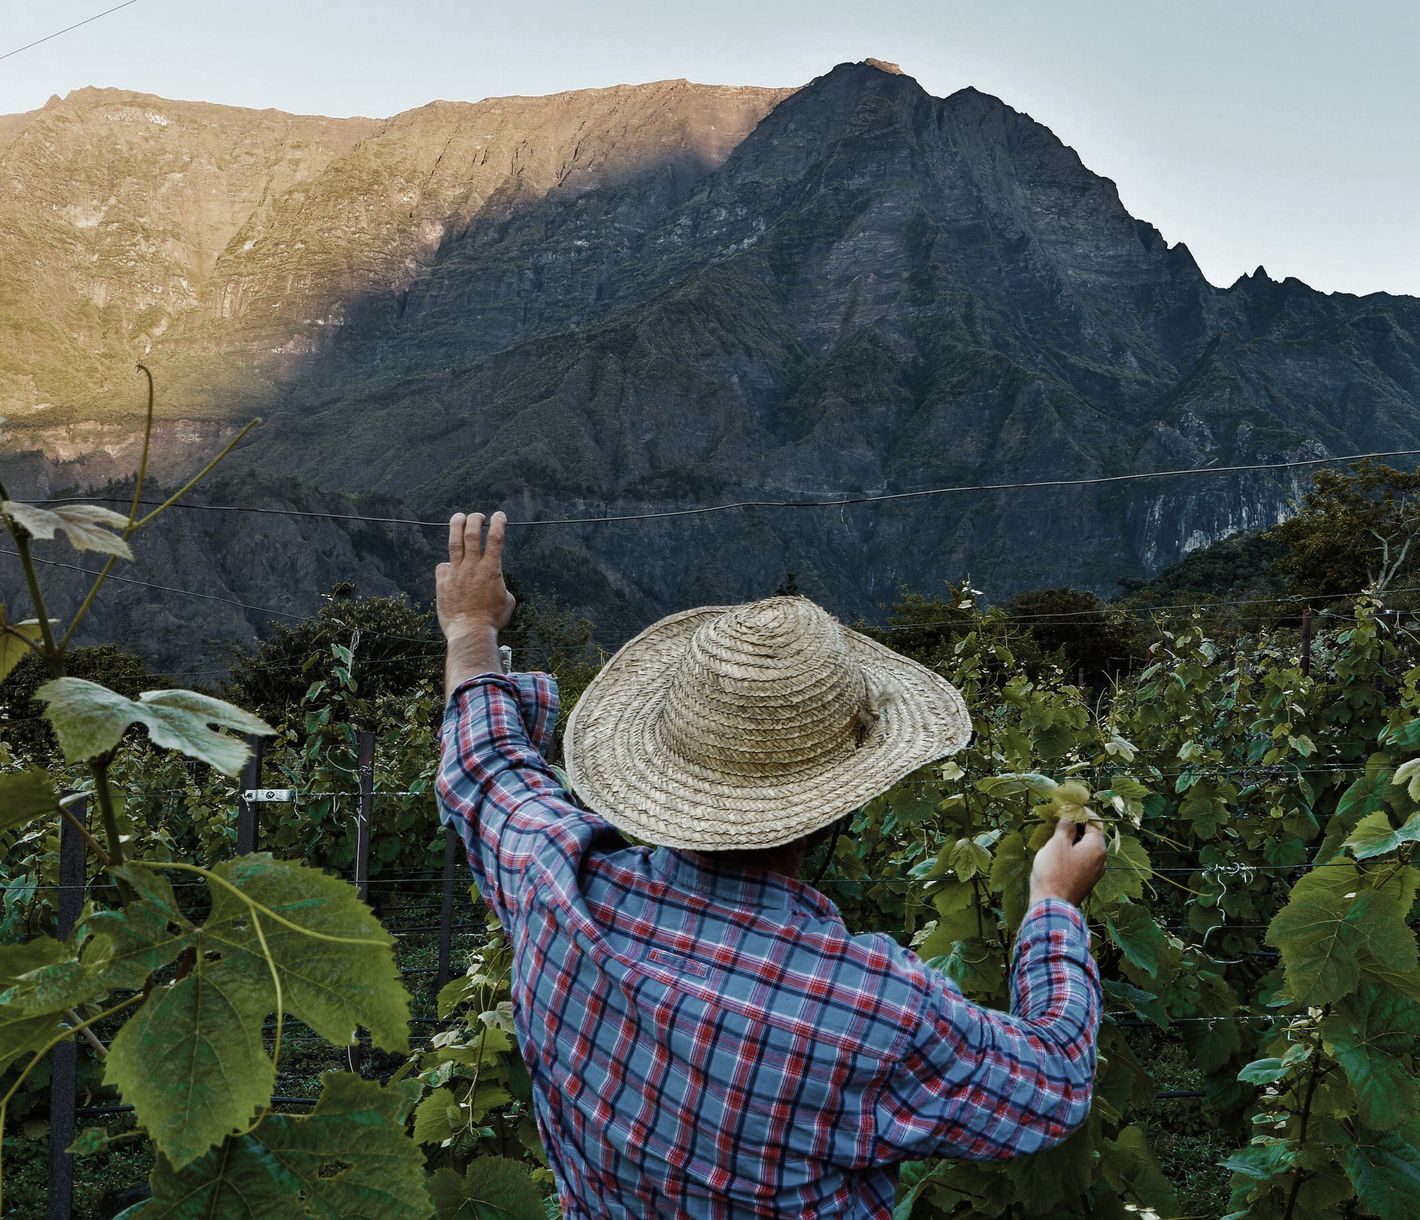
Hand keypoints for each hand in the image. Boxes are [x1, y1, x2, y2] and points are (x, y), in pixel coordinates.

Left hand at [436, 511, 515, 642]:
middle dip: (475, 520)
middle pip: (472, 534)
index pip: (496, 539)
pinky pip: (442, 568)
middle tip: (477, 516)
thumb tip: (497, 586)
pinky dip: (447, 565)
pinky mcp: (442, 583)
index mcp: (491, 569)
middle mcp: (473, 567)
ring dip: (456, 526)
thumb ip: (501, 587)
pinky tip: (449, 569)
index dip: (498, 523)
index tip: (499, 516)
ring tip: (458, 517)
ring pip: (454, 543)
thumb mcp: (507, 601)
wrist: (470, 631)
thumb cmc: (492, 619)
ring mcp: (456, 573)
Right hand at [1029, 815, 1106, 908]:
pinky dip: (1074, 852)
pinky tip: (1060, 853)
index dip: (1083, 812)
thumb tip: (1070, 817)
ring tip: (1058, 834)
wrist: (1052, 906)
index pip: (1095, 823)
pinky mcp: (1086, 882)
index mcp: (1097, 848)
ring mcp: (1095, 873)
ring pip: (1087, 849)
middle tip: (1061, 819)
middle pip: (1092, 836)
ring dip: (1075, 840)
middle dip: (1078, 826)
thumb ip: (1066, 827)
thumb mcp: (1057, 844)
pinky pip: (1083, 861)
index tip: (1070, 806)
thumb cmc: (1054, 871)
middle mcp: (1101, 860)